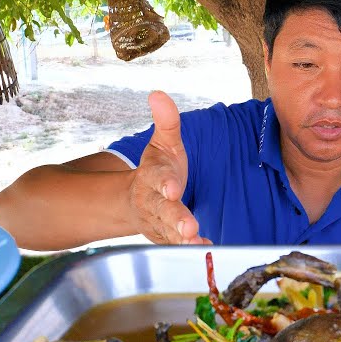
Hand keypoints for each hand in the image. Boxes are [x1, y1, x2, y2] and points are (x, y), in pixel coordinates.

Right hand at [129, 91, 209, 244]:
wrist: (136, 200)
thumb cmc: (158, 169)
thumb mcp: (163, 144)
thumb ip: (166, 122)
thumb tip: (158, 94)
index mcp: (153, 175)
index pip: (157, 178)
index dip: (164, 183)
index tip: (173, 188)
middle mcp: (153, 200)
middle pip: (163, 209)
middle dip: (176, 217)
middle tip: (188, 226)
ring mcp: (159, 220)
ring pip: (170, 230)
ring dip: (183, 237)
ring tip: (195, 241)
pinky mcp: (167, 236)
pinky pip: (178, 243)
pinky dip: (191, 246)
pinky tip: (204, 247)